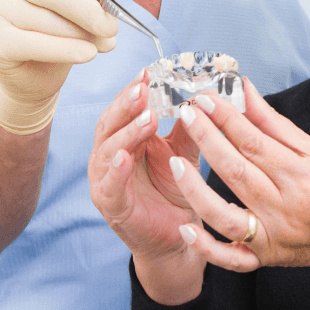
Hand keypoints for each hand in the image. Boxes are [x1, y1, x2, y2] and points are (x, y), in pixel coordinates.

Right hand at [0, 0, 118, 133]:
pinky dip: (66, 50)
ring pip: (44, 19)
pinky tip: (88, 54)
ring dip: (81, 33)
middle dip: (86, 9)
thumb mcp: (72, 7)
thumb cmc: (54, 29)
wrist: (27, 72)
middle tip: (111, 26)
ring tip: (104, 43)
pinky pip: (34, 44)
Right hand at [88, 72, 201, 263]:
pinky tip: (124, 157)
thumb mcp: (185, 153)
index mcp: (126, 140)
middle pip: (110, 123)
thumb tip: (202, 95)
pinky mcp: (111, 206)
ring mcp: (107, 181)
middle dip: (126, 104)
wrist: (178, 238)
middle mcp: (110, 157)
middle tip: (142, 87)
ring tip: (145, 117)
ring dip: (126, 132)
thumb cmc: (176, 192)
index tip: (148, 71)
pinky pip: (109, 186)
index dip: (134, 89)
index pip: (124, 108)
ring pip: (108, 150)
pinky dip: (115, 170)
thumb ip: (189, 128)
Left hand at [170, 79, 309, 273]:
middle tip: (186, 113)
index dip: (225, 118)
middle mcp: (285, 208)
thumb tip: (245, 90)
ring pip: (225, 215)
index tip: (205, 98)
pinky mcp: (267, 258)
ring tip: (174, 162)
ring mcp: (274, 237)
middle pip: (235, 170)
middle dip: (206, 139)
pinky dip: (207, 248)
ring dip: (195, 189)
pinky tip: (186, 230)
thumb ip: (274, 123)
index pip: (253, 142)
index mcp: (300, 176)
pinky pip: (232, 259)